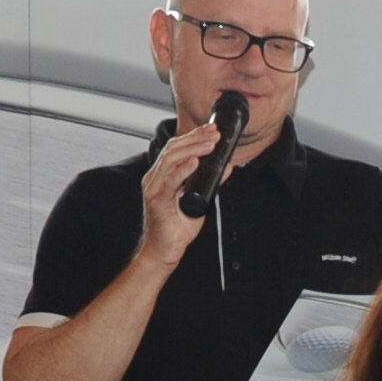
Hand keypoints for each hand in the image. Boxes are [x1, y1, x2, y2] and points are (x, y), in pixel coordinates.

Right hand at [135, 124, 222, 268]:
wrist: (164, 251)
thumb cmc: (176, 229)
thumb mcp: (199, 200)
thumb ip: (211, 183)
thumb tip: (227, 167)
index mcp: (162, 175)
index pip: (176, 148)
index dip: (194, 136)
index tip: (211, 129)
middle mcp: (155, 178)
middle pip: (173, 149)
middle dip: (196, 138)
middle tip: (215, 133)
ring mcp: (154, 189)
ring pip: (171, 160)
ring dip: (193, 149)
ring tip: (209, 143)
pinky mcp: (157, 202)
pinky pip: (169, 182)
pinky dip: (183, 170)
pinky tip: (194, 162)